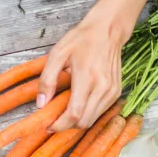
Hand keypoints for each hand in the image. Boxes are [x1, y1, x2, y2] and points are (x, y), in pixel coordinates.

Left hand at [36, 12, 128, 129]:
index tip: (48, 126)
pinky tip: (79, 105)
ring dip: (77, 121)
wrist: (108, 30)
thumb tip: (41, 104)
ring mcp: (112, 91)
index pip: (74, 114)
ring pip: (92, 119)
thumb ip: (47, 79)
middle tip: (54, 121)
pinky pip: (100, 112)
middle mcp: (102, 87)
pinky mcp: (116, 92)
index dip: (60, 125)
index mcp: (87, 78)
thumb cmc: (81, 39)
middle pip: (83, 121)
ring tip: (64, 113)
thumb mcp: (57, 54)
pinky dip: (87, 114)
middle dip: (66, 126)